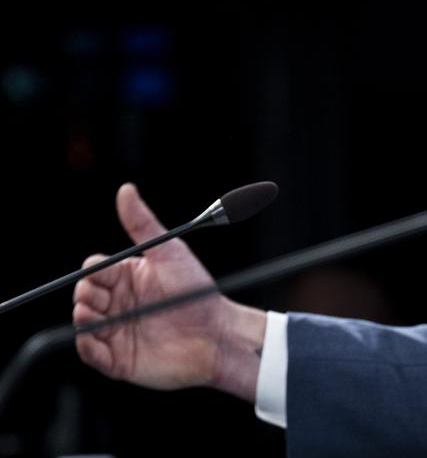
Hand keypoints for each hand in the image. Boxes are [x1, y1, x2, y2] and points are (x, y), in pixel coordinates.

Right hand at [73, 183, 265, 400]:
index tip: (105, 272)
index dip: (96, 272)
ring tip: (94, 314)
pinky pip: (91, 354)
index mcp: (126, 278)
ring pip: (84, 323)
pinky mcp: (119, 359)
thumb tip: (125, 190)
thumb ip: (143, 224)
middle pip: (85, 295)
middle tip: (102, 297)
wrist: (219, 333)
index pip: (95, 271)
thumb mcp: (170, 252)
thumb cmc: (198, 291)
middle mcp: (117, 304)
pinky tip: (94, 338)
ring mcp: (116, 331)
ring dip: (83, 318)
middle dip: (87, 294)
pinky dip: (86, 347)